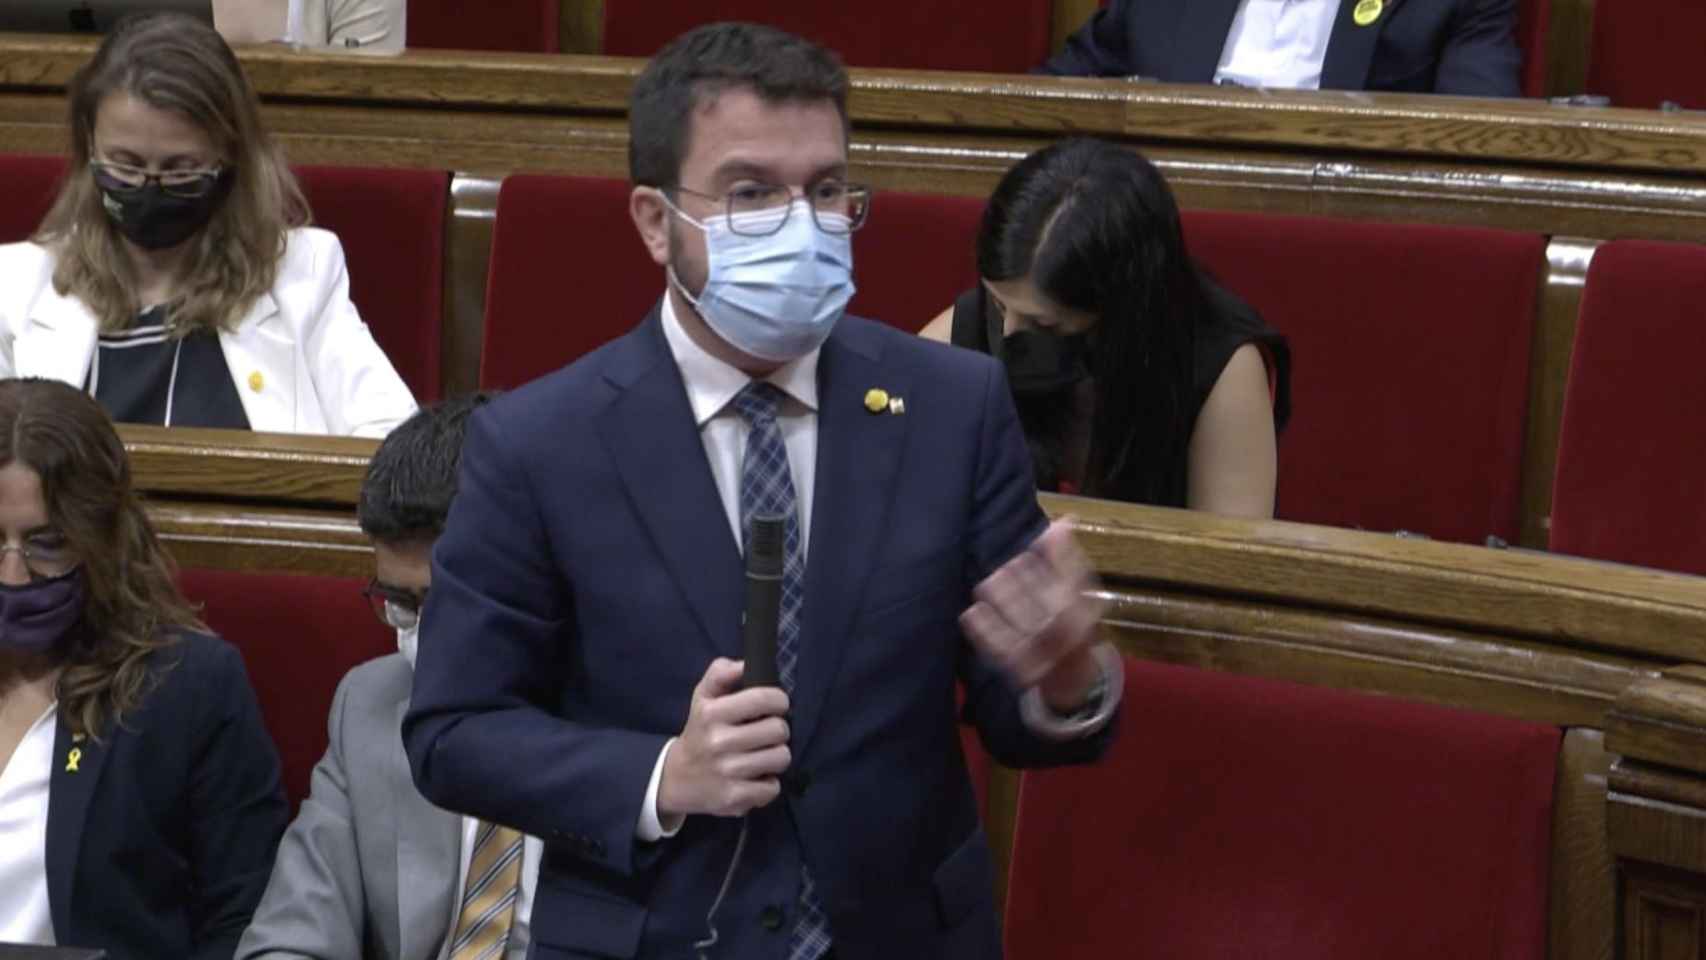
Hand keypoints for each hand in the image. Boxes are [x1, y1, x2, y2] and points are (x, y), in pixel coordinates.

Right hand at [657, 658, 790, 818]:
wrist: (676, 778)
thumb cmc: (700, 731)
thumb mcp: (703, 697)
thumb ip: (721, 673)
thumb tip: (744, 664)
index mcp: (712, 713)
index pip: (763, 699)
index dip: (778, 700)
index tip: (775, 706)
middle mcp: (719, 742)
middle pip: (779, 730)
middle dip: (777, 730)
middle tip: (766, 733)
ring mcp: (727, 772)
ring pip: (781, 758)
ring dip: (775, 756)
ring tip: (761, 754)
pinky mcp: (734, 798)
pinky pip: (772, 787)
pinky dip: (768, 784)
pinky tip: (754, 777)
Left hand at [961, 518, 1109, 711]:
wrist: (1073, 679)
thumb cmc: (1073, 623)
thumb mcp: (1078, 592)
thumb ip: (1067, 557)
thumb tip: (1063, 520)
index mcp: (1085, 611)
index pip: (1070, 579)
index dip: (1051, 557)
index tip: (1030, 547)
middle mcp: (1068, 634)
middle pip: (1044, 600)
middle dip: (1021, 578)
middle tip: (1005, 568)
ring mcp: (1044, 654)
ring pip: (1019, 619)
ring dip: (1000, 597)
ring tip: (988, 585)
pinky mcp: (1020, 670)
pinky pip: (998, 646)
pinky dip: (983, 627)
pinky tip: (972, 611)